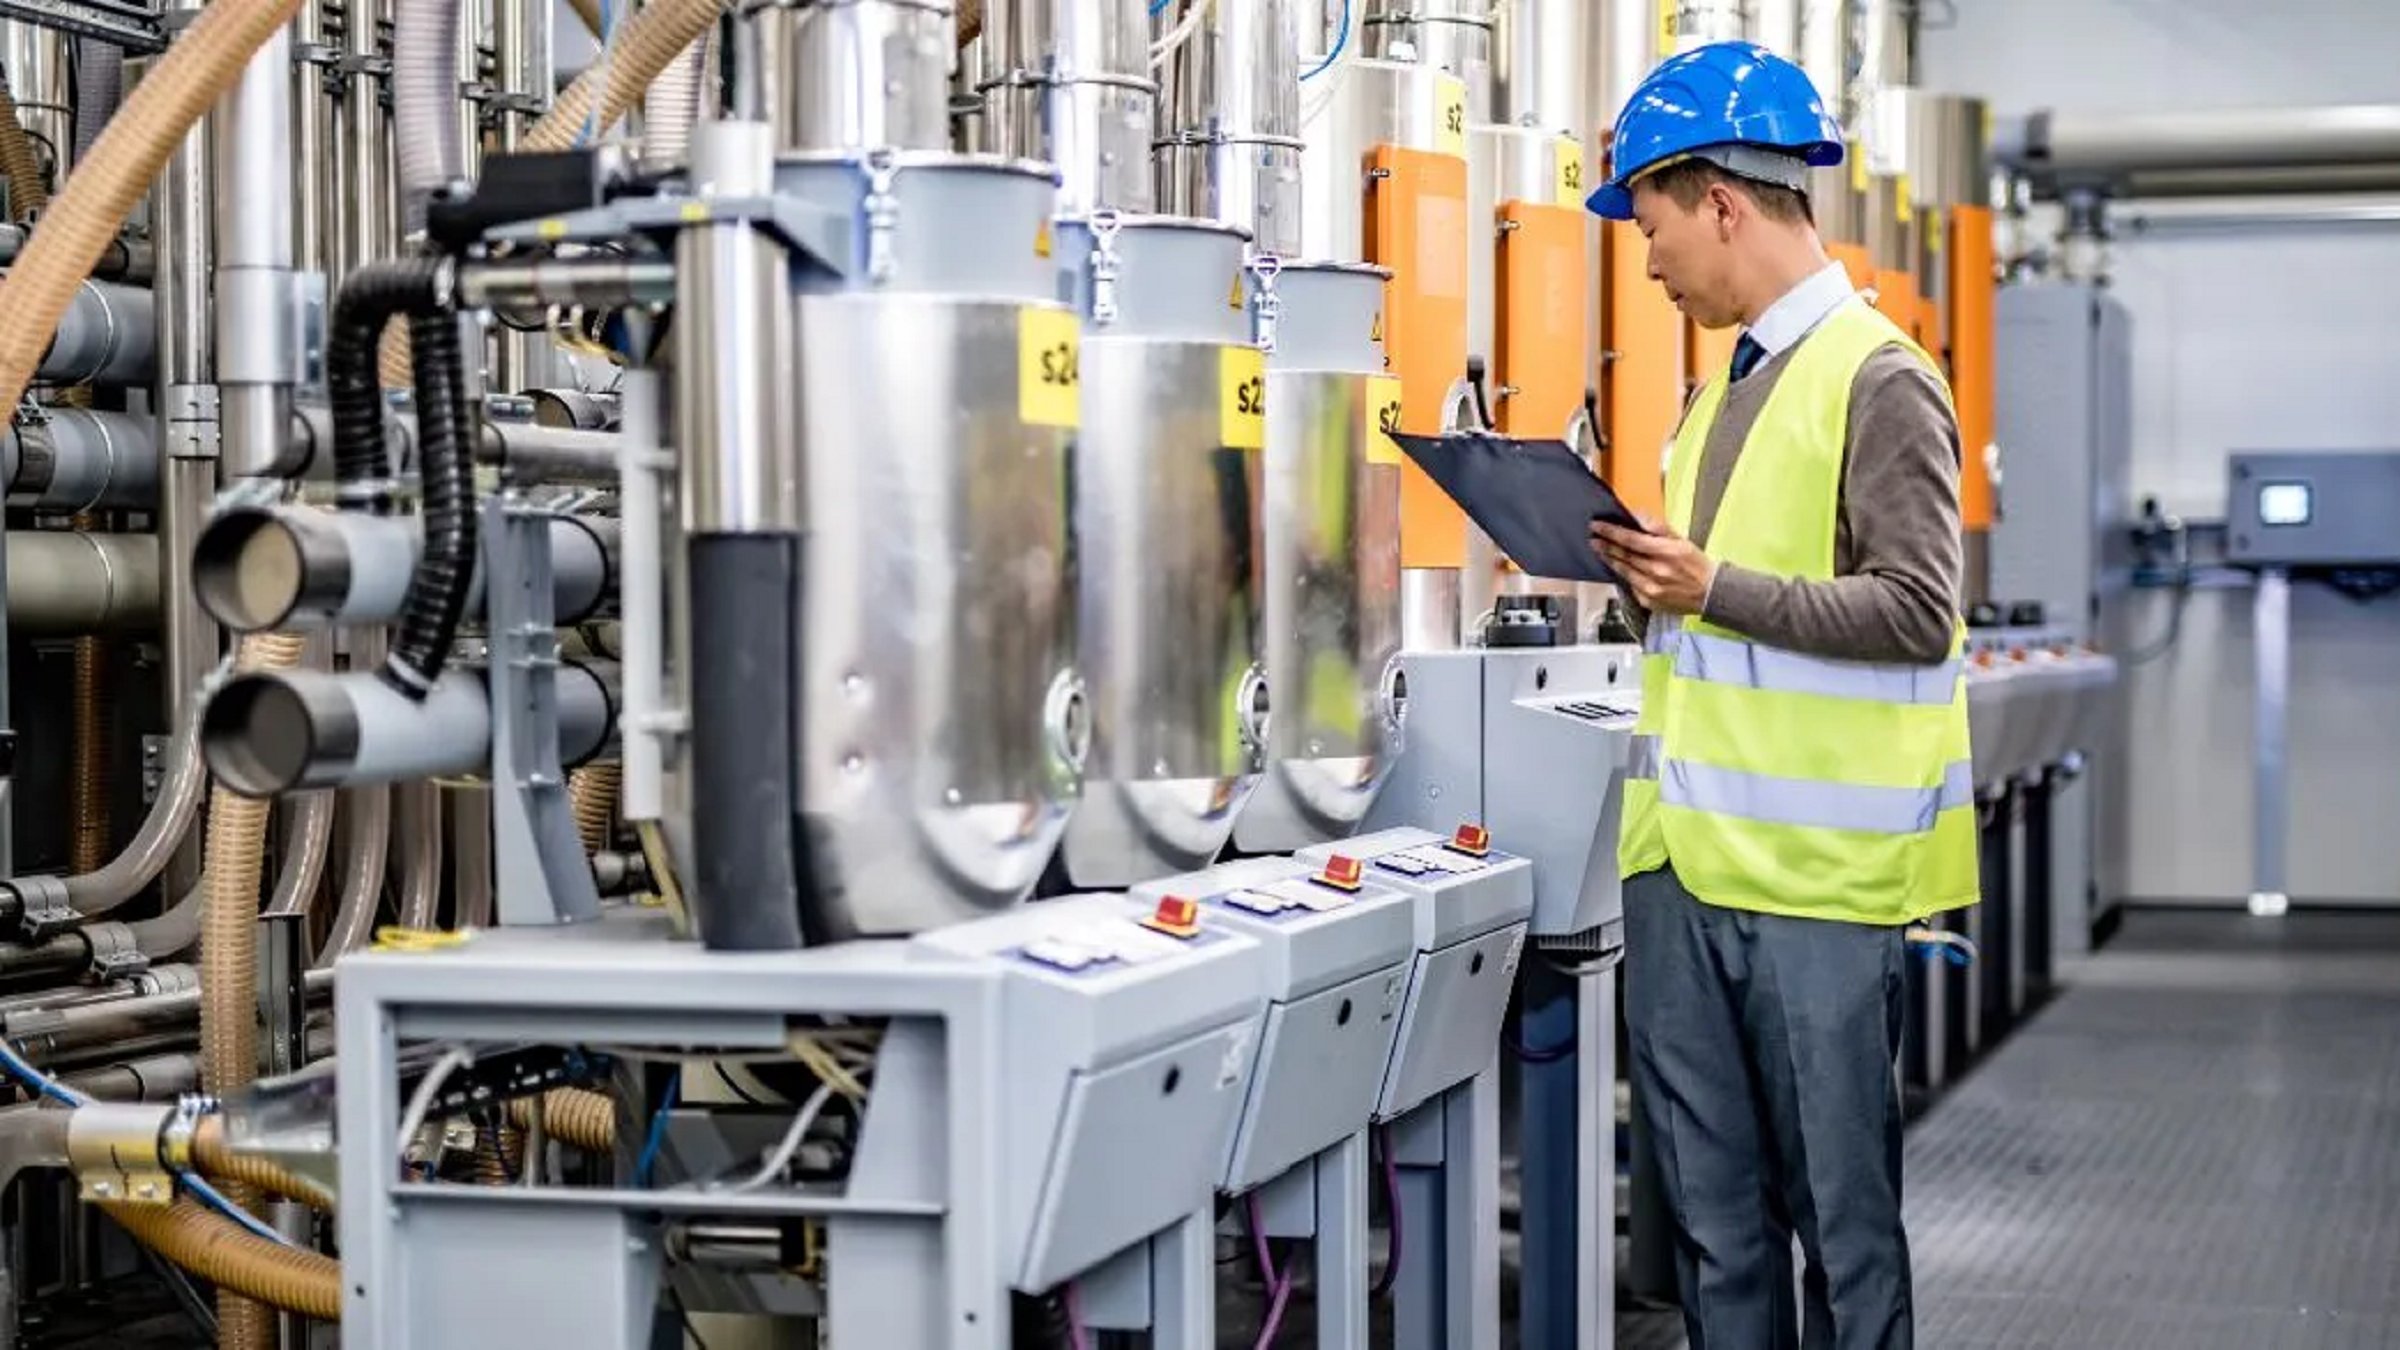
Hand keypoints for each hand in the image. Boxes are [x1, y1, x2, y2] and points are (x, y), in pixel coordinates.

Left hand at [1591, 516, 1715, 616]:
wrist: (1710, 593)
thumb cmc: (1696, 564)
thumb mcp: (1682, 540)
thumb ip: (1658, 528)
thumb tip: (1638, 516)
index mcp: (1666, 553)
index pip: (1631, 540)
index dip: (1611, 532)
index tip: (1597, 526)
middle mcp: (1656, 572)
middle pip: (1624, 556)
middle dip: (1606, 545)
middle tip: (1593, 537)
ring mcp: (1651, 589)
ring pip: (1623, 571)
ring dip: (1610, 559)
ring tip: (1600, 550)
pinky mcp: (1648, 601)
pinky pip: (1630, 586)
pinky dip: (1623, 575)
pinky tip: (1618, 567)